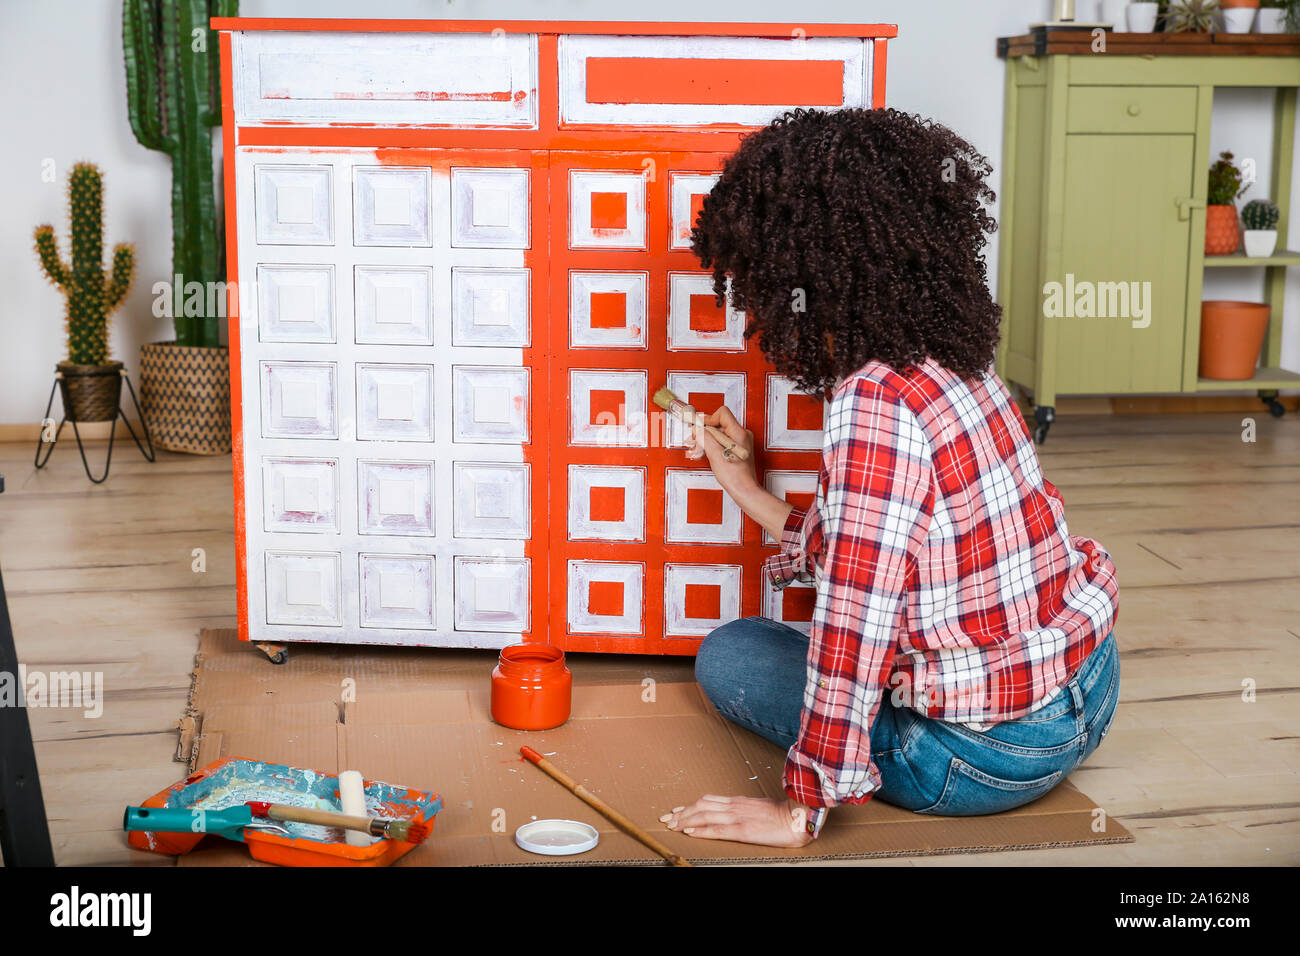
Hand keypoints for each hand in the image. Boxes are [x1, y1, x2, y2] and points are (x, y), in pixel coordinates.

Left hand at [659, 795, 814, 847]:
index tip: (675, 810)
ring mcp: (737, 817)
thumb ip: (744, 808)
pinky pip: (716, 830)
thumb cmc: (782, 814)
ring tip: (672, 825)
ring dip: (685, 821)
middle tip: (666, 819)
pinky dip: (700, 831)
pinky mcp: (743, 830)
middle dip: (681, 813)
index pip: (706, 800)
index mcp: (737, 801)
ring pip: (704, 816)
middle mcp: (734, 806)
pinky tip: (690, 833)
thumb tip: (733, 811)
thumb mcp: (759, 807)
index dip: (688, 805)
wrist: (797, 816)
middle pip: (700, 806)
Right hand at [683, 405, 756, 497]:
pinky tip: (704, 453)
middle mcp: (742, 435)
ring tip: (697, 449)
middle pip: (719, 424)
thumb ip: (705, 437)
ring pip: (719, 434)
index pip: (722, 414)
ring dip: (706, 440)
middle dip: (704, 431)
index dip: (708, 419)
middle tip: (693, 438)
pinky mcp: (737, 450)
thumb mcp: (715, 454)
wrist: (744, 490)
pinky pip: (722, 442)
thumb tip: (697, 428)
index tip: (697, 426)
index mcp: (739, 433)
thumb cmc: (735, 476)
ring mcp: (740, 443)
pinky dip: (712, 446)